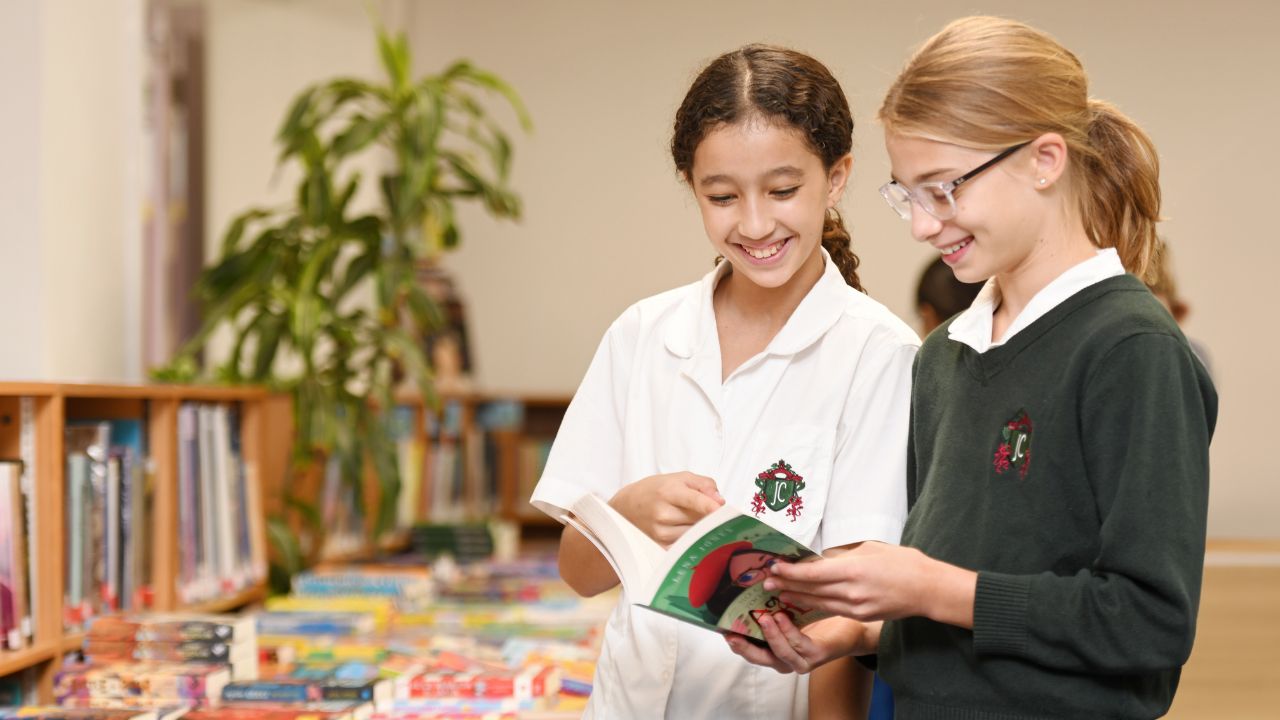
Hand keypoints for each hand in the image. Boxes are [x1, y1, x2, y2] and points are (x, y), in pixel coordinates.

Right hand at [609, 472, 723, 546]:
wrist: (626, 508)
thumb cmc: (655, 490)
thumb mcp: (679, 478)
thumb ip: (703, 484)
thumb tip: (719, 500)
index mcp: (668, 492)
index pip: (694, 500)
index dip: (709, 506)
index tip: (721, 510)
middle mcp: (663, 514)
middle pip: (700, 518)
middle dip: (707, 514)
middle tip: (699, 507)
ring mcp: (661, 532)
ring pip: (696, 532)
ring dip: (698, 526)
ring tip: (684, 516)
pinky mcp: (661, 546)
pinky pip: (687, 543)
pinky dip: (690, 536)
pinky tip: (679, 527)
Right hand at [724, 615, 875, 674]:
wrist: (852, 627)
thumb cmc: (819, 617)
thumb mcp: (792, 609)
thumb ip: (773, 602)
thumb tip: (757, 578)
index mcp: (776, 648)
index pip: (750, 648)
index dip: (735, 640)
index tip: (721, 629)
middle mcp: (785, 658)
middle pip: (759, 658)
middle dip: (744, 647)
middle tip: (731, 633)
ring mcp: (800, 660)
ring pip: (779, 654)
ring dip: (770, 636)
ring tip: (763, 618)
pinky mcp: (815, 656)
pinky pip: (798, 645)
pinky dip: (788, 632)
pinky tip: (782, 617)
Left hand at [764, 542, 976, 627]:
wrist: (928, 589)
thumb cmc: (904, 563)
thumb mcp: (871, 549)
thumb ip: (844, 556)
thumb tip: (822, 559)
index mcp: (853, 571)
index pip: (813, 573)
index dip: (791, 572)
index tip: (774, 568)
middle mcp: (851, 592)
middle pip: (811, 590)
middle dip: (787, 586)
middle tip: (766, 582)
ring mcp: (856, 608)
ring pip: (819, 603)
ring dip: (797, 598)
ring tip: (779, 593)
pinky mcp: (861, 616)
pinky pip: (832, 610)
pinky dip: (815, 605)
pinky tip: (803, 602)